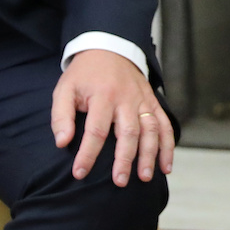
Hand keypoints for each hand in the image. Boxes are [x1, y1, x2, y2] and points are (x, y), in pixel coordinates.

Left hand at [51, 49, 173, 185]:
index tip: (79, 173)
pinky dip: (168, 146)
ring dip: (150, 155)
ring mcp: (143, 100)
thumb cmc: (84, 74)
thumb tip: (62, 143)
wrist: (109, 47)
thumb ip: (61, 116)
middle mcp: (126, 99)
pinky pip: (165, 125)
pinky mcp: (153, 102)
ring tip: (145, 177)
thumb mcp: (65, 89)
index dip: (88, 154)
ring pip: (151, 130)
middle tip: (119, 182)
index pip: (96, 130)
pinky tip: (166, 166)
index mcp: (102, 96)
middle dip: (124, 159)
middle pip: (128, 133)